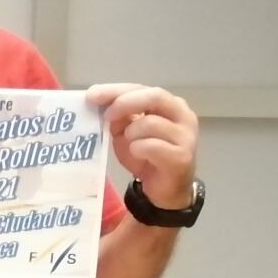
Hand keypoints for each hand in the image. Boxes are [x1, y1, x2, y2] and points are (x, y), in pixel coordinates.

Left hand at [89, 83, 199, 211]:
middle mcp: (182, 116)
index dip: (116, 90)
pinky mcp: (181, 157)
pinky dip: (138, 149)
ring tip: (129, 144)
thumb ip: (118, 117)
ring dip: (131, 133)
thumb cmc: (145, 155)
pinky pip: (152, 146)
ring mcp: (186, 136)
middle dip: (125, 103)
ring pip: (151, 123)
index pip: (142, 88)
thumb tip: (99, 102)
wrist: (163, 188)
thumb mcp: (126, 133)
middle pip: (154, 96)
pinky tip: (137, 154)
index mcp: (168, 105)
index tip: (92, 95)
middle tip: (107, 116)